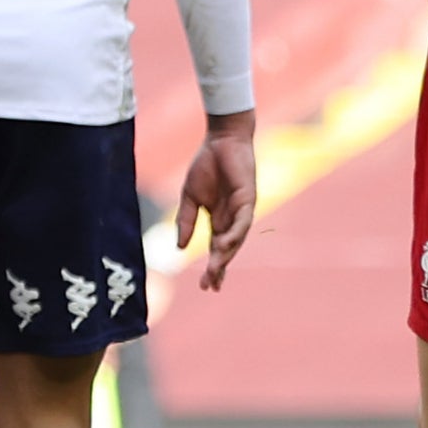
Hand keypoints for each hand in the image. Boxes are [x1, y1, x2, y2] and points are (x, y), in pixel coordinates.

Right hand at [174, 111, 257, 288]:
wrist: (220, 141)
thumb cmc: (206, 165)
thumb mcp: (189, 197)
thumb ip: (185, 221)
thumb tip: (179, 248)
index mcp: (217, 219)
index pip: (215, 249)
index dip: (213, 268)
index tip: (206, 286)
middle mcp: (231, 219)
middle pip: (227, 250)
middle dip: (219, 268)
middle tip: (210, 286)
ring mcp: (241, 210)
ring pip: (236, 239)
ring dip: (226, 255)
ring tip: (215, 269)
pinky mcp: (248, 199)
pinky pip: (243, 221)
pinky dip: (234, 234)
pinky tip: (224, 245)